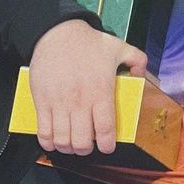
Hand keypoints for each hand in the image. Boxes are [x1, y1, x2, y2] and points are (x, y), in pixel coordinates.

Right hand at [29, 21, 147, 154]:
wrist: (57, 33)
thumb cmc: (88, 42)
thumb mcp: (118, 47)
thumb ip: (138, 60)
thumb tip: (142, 76)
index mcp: (101, 91)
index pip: (105, 129)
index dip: (107, 145)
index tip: (108, 147)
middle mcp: (80, 101)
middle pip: (82, 141)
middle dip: (86, 150)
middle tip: (88, 145)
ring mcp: (59, 103)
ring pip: (62, 140)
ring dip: (68, 148)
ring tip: (72, 145)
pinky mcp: (41, 101)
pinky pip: (43, 132)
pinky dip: (48, 142)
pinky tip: (53, 141)